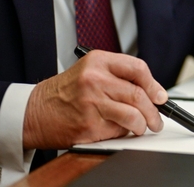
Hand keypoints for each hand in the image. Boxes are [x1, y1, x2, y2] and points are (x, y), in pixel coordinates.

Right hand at [22, 50, 167, 149]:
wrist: (33, 112)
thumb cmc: (64, 92)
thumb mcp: (90, 70)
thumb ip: (118, 75)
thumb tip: (152, 91)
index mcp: (97, 61)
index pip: (137, 69)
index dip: (154, 84)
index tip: (160, 96)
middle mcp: (94, 80)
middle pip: (138, 95)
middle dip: (154, 111)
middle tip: (157, 119)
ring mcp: (91, 104)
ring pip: (132, 116)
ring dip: (142, 125)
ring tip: (141, 127)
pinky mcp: (88, 126)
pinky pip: (117, 131)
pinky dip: (122, 133)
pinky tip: (116, 129)